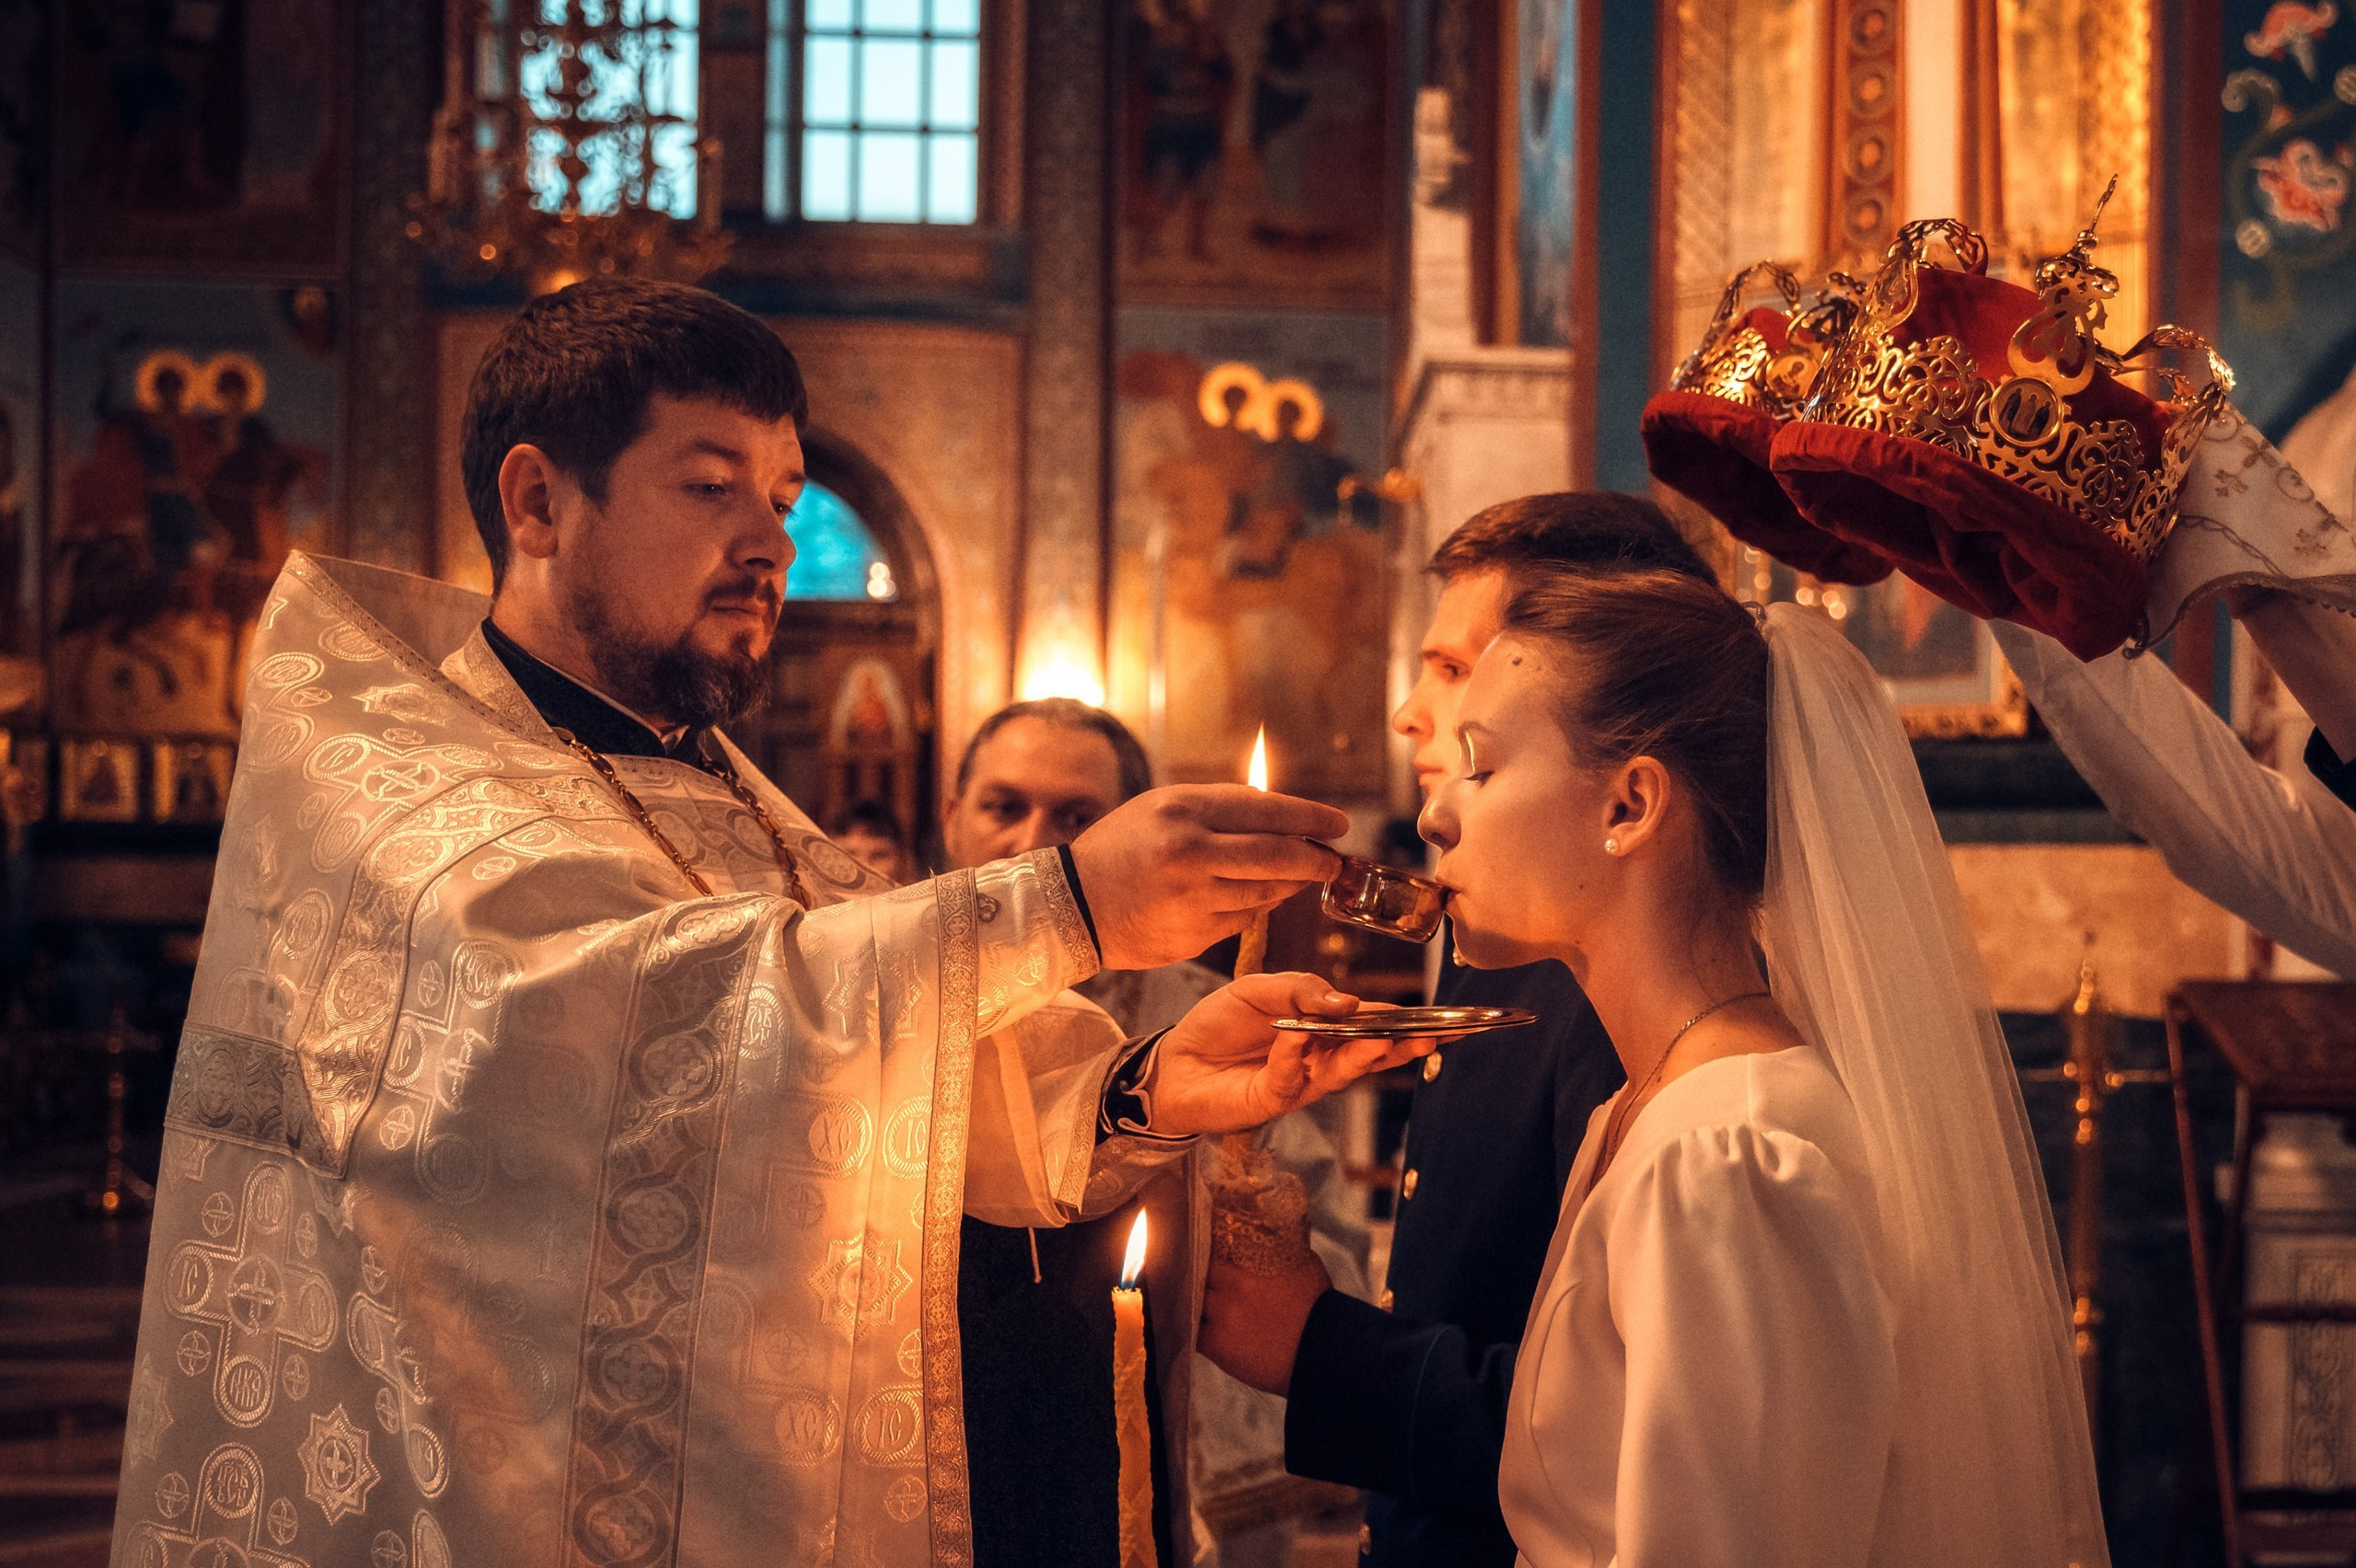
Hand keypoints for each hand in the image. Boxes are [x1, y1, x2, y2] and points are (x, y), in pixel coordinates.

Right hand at [1069, 785, 1346, 970]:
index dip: (1311, 818)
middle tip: (1333, 861)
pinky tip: (1260, 897)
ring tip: (1300, 876)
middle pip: (1279, 855)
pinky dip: (1260, 906)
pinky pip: (1245, 918)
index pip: (1268, 811)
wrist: (1072, 905)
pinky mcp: (1195, 934)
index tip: (1338, 825)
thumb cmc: (1121, 848)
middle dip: (1316, 859)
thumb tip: (1282, 813)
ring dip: (1291, 884)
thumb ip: (1219, 807)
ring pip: (1267, 891)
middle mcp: (1191, 852)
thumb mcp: (1162, 807)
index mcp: (1184, 810)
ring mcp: (1194, 898)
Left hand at [1145, 972, 1434, 1135]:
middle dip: (1404, 1046)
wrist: (1174, 1059)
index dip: (1406, 1021)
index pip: (1372, 1022)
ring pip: (1342, 1071)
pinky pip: (1291, 1078)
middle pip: (1371, 1053)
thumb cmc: (1220, 1023)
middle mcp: (1321, 1057)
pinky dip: (1294, 1057)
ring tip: (1385, 1042)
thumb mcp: (1259, 990)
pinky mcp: (1273, 1100)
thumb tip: (1347, 1001)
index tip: (1443, 1018)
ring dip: (1365, 1056)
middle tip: (1435, 1037)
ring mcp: (1301, 1082)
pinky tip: (1296, 1039)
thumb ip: (1301, 989)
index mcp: (1324, 1027)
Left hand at [1200, 1251, 1332, 1395]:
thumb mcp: (1300, 1263)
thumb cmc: (1317, 1306)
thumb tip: (1265, 1232)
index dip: (1205, 1256)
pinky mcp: (1218, 1345)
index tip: (1206, 1258)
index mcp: (1247, 1266)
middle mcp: (1229, 1288)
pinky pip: (1194, 1333)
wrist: (1321, 1350)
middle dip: (1201, 1280)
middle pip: (1197, 1277)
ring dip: (1198, 1305)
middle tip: (1204, 1284)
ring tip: (1204, 1308)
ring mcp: (1221, 1317)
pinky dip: (1196, 1330)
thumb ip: (1276, 1248)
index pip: (1209, 1253)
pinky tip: (1204, 1329)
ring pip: (1193, 1304)